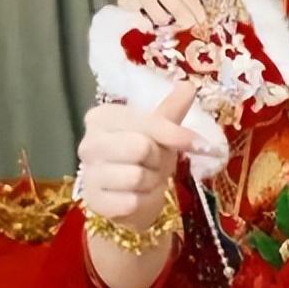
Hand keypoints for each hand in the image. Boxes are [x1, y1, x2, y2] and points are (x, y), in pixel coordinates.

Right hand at [78, 82, 208, 231]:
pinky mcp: (93, 202)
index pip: (147, 122)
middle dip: (158, 160)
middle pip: (141, 148)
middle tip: (155, 163)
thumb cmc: (146, 158)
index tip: (199, 143)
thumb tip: (188, 86)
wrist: (133, 197)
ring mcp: (88, 173)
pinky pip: (131, 201)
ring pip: (136, 176)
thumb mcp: (160, 131)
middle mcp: (88, 143)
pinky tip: (135, 197)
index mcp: (102, 117)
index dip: (175, 134)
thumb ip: (172, 110)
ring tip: (145, 180)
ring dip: (151, 182)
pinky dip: (142, 201)